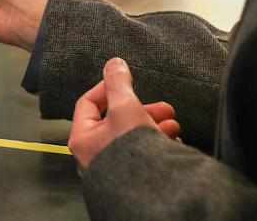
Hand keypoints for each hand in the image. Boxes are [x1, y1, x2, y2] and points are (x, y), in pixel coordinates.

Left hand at [68, 58, 181, 173]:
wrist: (153, 194)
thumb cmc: (131, 152)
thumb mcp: (125, 106)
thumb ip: (119, 82)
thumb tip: (114, 63)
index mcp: (83, 139)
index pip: (89, 104)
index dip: (108, 88)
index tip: (126, 81)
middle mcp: (94, 156)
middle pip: (116, 122)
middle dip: (144, 111)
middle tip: (164, 109)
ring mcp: (113, 170)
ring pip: (133, 139)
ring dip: (155, 127)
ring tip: (173, 126)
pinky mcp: (132, 181)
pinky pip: (143, 157)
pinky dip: (158, 146)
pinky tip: (173, 142)